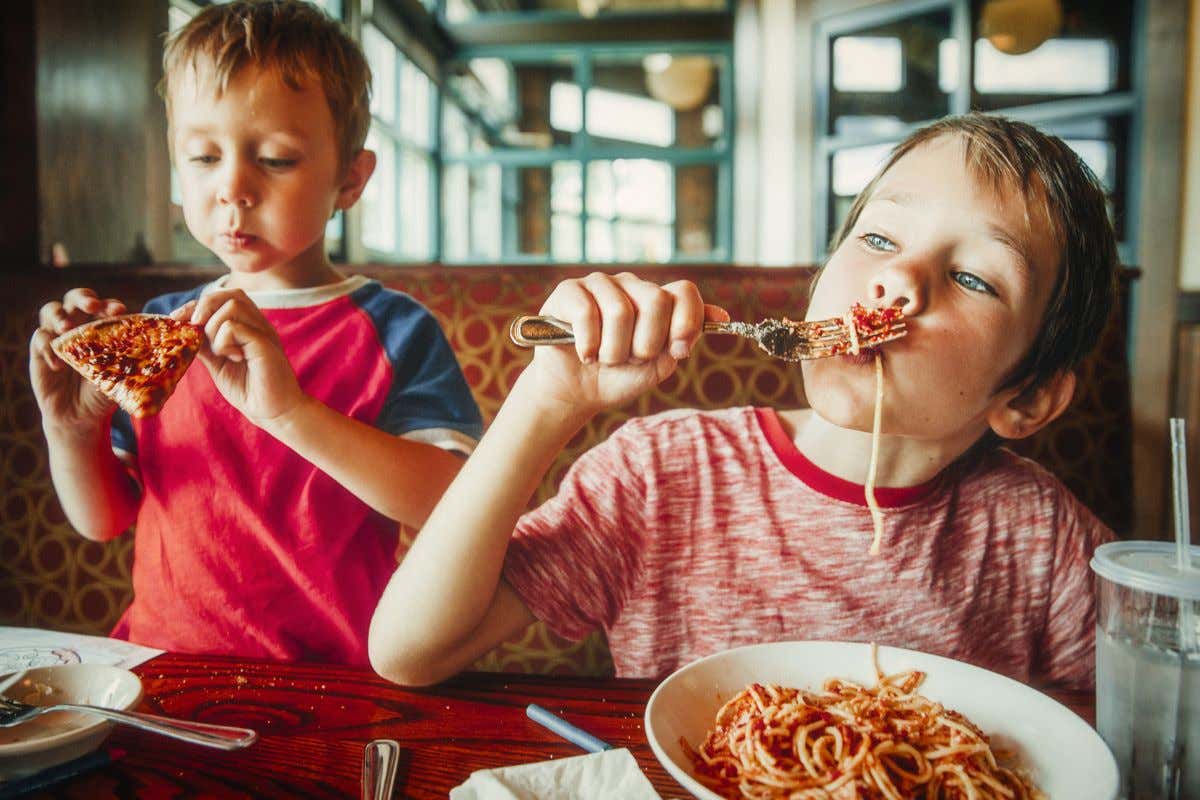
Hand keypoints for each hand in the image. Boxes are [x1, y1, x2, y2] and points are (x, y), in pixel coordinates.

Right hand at [30, 288, 125, 431]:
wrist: (81, 416)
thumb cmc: (105, 391)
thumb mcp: (124, 376)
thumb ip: (139, 358)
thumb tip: (163, 344)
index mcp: (101, 327)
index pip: (104, 307)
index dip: (110, 305)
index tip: (118, 311)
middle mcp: (78, 325)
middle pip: (76, 298)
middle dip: (83, 299)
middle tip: (91, 307)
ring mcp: (57, 335)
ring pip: (51, 310)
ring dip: (59, 316)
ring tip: (67, 328)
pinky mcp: (39, 350)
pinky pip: (40, 339)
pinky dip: (48, 347)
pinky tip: (59, 365)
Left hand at [174, 289, 303, 424]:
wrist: (273, 412)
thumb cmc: (248, 389)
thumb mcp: (217, 363)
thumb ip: (205, 344)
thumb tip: (184, 328)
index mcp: (249, 326)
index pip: (223, 298)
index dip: (197, 304)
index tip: (177, 319)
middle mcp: (258, 324)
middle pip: (229, 294)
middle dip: (203, 307)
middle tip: (195, 329)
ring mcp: (264, 332)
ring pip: (232, 306)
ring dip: (214, 328)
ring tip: (221, 352)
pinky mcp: (265, 344)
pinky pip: (234, 327)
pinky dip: (223, 342)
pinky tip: (233, 358)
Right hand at [526, 272, 727, 413]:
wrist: (576, 393)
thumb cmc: (618, 377)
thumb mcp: (657, 365)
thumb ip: (683, 339)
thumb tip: (721, 316)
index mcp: (657, 300)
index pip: (684, 292)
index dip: (687, 321)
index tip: (677, 351)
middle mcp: (631, 286)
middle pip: (656, 301)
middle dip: (645, 344)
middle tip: (631, 359)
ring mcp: (600, 284)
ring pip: (620, 311)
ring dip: (614, 351)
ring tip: (604, 359)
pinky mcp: (570, 291)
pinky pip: (587, 313)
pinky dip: (588, 345)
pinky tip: (584, 354)